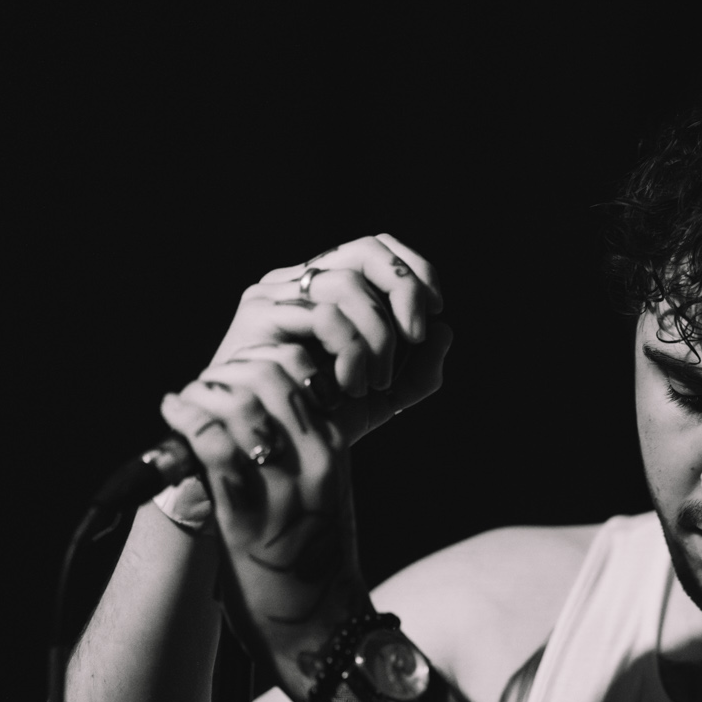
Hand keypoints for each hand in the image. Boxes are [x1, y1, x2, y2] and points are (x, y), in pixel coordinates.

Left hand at [158, 236, 452, 692]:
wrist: (324, 631)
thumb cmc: (316, 567)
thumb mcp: (327, 496)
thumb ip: (306, 453)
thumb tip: (262, 416)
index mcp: (336, 452)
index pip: (302, 373)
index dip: (262, 361)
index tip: (236, 377)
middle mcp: (314, 461)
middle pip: (270, 376)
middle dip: (229, 370)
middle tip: (205, 386)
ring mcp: (281, 487)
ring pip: (239, 403)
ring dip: (201, 393)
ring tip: (182, 401)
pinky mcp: (243, 516)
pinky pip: (212, 445)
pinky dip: (186, 418)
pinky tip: (172, 413)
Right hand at [207, 233, 449, 445]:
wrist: (266, 454)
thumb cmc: (321, 420)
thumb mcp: (385, 397)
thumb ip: (420, 370)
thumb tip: (444, 329)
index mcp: (325, 287)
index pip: (374, 247)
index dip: (413, 268)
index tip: (437, 308)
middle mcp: (297, 280)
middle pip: (364, 249)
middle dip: (403, 288)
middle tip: (415, 336)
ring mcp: (273, 294)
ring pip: (346, 283)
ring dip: (377, 335)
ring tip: (375, 381)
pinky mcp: (257, 316)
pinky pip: (323, 315)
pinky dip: (351, 350)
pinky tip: (349, 386)